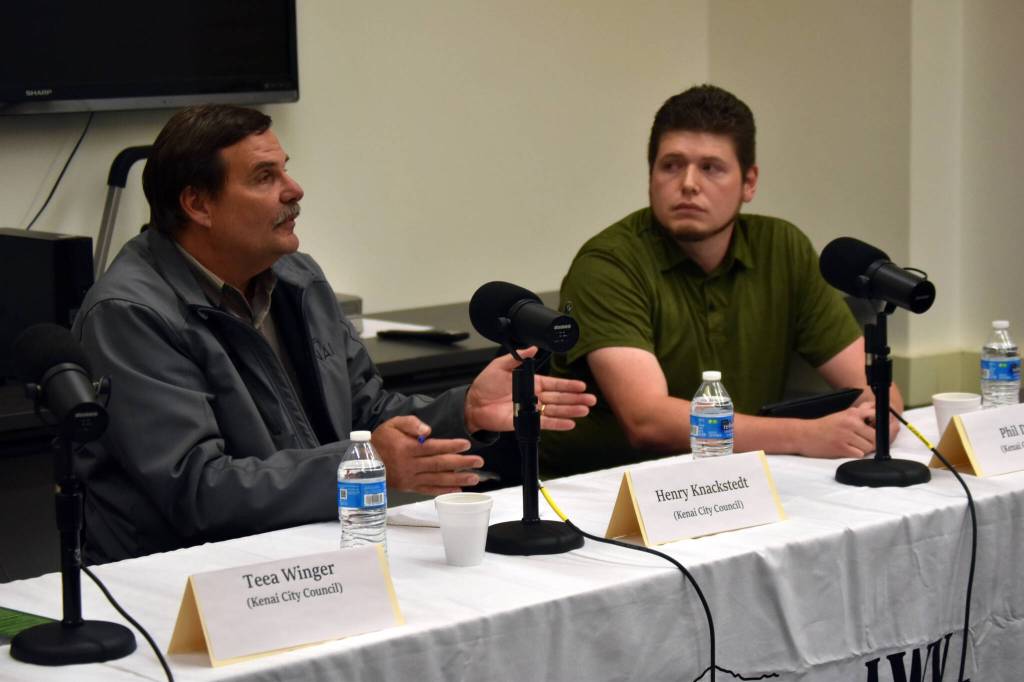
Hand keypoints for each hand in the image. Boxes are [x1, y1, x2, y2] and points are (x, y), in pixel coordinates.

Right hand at [371, 416, 481, 493]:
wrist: (365, 461)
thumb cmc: (382, 440)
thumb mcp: (393, 424)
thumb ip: (411, 423)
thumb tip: (427, 431)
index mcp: (407, 448)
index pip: (433, 447)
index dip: (451, 446)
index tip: (466, 444)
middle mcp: (410, 465)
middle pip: (440, 464)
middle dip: (461, 463)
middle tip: (479, 462)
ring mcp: (410, 478)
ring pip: (437, 479)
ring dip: (458, 479)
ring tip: (475, 478)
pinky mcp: (410, 487)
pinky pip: (429, 490)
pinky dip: (444, 490)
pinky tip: (457, 489)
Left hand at [464, 346, 595, 433]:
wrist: (473, 403)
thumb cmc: (485, 385)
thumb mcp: (500, 365)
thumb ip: (518, 357)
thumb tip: (532, 347)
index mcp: (531, 382)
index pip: (555, 383)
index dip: (569, 385)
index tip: (582, 386)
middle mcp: (534, 396)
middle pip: (560, 397)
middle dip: (576, 398)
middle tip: (591, 400)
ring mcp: (531, 410)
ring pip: (555, 410)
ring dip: (571, 410)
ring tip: (585, 410)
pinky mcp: (525, 421)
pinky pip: (544, 423)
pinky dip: (558, 424)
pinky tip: (570, 423)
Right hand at [797, 403, 878, 458]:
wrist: (805, 434)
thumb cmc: (824, 426)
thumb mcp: (843, 414)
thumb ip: (860, 412)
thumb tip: (876, 408)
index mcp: (853, 413)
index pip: (878, 418)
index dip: (881, 427)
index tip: (879, 431)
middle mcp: (851, 423)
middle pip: (875, 436)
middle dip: (872, 441)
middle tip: (864, 442)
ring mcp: (846, 436)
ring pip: (868, 447)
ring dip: (864, 449)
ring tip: (854, 446)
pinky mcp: (841, 448)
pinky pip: (859, 455)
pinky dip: (855, 455)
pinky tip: (848, 450)